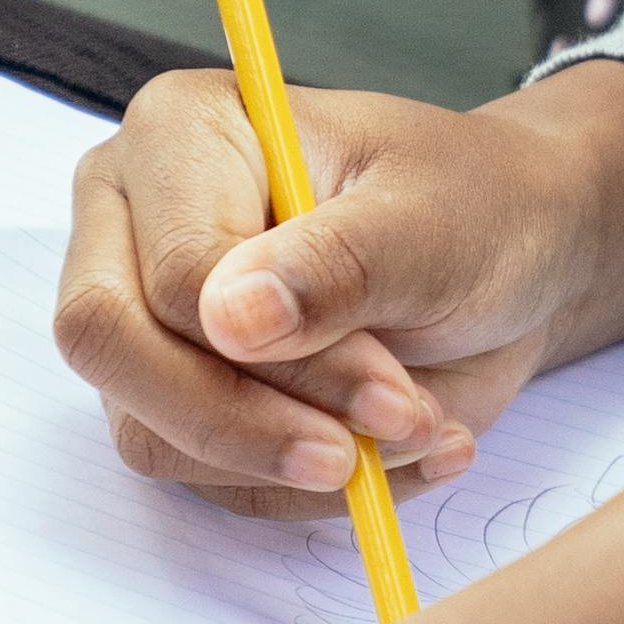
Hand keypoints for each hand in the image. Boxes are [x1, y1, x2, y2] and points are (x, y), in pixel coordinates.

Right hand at [51, 55, 623, 520]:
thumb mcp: (432, 224)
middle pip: (113, 347)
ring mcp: (143, 317)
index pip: (173, 271)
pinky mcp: (174, 400)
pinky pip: (206, 479)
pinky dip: (309, 491)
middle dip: (249, 424)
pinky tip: (396, 454)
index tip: (392, 393)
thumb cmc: (473, 208)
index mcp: (181, 132)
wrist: (510, 259)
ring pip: (152, 432)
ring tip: (419, 430)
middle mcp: (131, 219)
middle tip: (368, 452)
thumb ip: (336, 264)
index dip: (277, 354)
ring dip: (293, 467)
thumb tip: (231, 319)